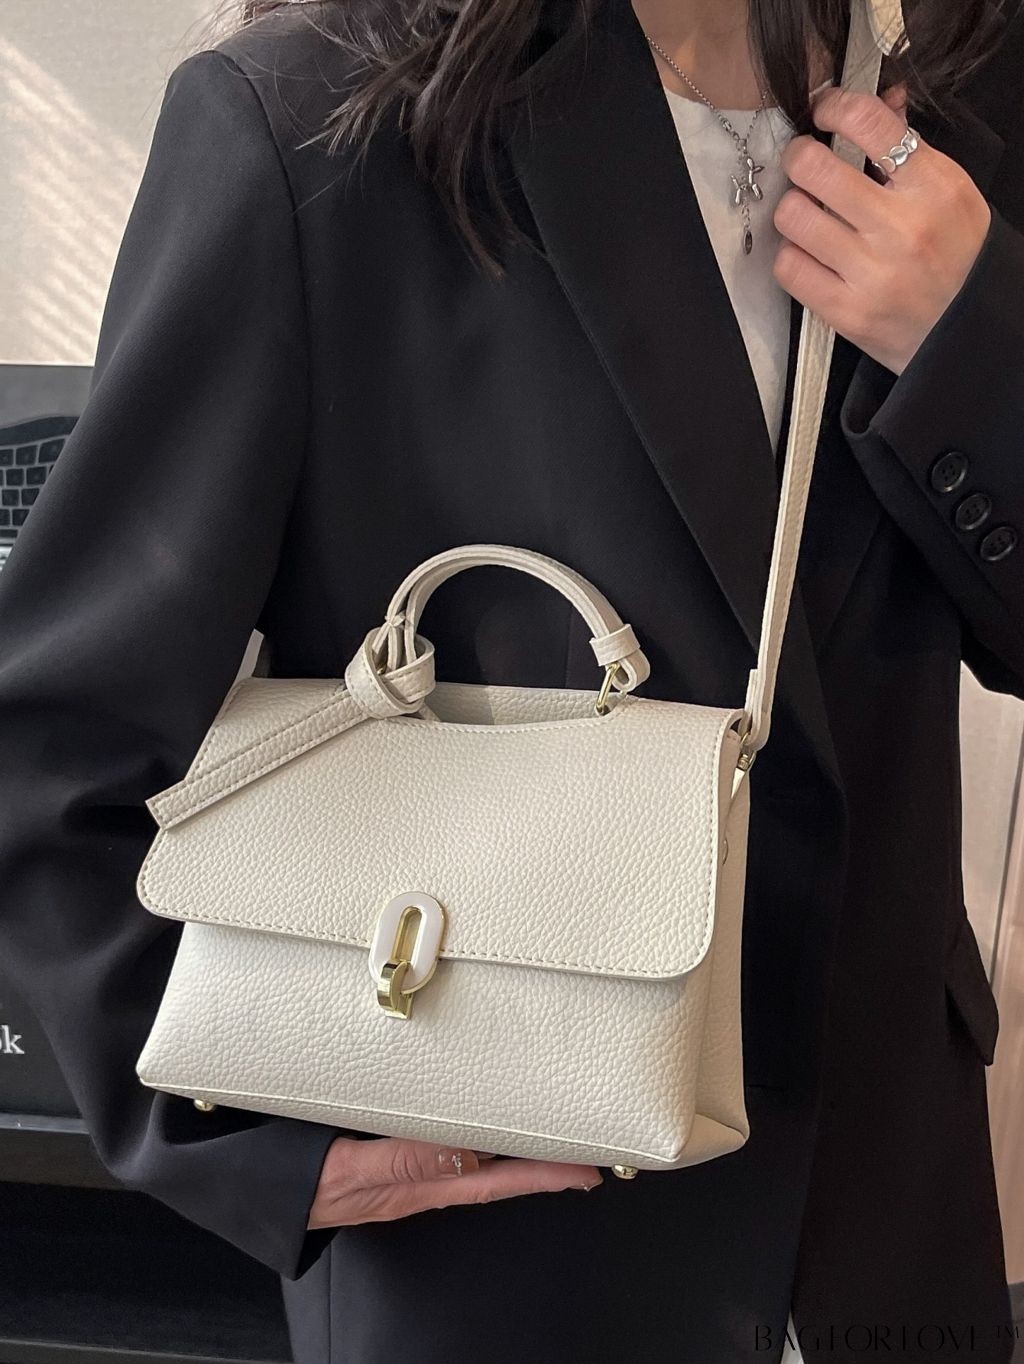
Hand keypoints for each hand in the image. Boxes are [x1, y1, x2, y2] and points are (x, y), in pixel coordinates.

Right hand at [307, 1136, 601, 1227]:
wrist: (257, 1187)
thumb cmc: (295, 1180)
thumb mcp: (347, 1170)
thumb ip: (401, 1162)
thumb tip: (459, 1155)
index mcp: (415, 1186)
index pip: (494, 1181)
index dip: (543, 1176)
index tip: (586, 1172)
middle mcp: (417, 1178)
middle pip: (494, 1171)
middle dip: (542, 1161)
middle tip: (586, 1149)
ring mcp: (403, 1166)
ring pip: (472, 1157)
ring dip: (510, 1147)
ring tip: (548, 1132)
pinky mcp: (384, 1147)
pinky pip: (441, 1141)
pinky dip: (469, 1131)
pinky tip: (478, 1119)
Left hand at [772, 83, 991, 375]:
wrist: (967, 330)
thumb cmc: (958, 255)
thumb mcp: (950, 192)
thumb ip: (910, 147)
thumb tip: (880, 99)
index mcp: (932, 186)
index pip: (867, 122)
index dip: (833, 106)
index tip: (823, 110)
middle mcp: (900, 227)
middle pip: (813, 168)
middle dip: (799, 157)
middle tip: (805, 164)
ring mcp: (870, 272)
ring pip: (792, 216)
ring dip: (792, 209)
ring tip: (809, 215)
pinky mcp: (845, 312)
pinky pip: (788, 267)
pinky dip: (791, 255)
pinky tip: (809, 254)